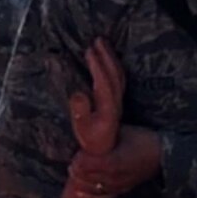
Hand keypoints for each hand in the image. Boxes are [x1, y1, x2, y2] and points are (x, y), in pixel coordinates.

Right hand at [69, 40, 124, 156]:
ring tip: (102, 44)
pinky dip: (112, 66)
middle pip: (115, 76)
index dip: (98, 66)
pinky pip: (117, 80)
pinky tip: (107, 60)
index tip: (89, 50)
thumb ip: (80, 114)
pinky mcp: (116, 105)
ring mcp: (118, 104)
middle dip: (107, 56)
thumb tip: (78, 93)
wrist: (104, 158)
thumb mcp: (83, 133)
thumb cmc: (91, 146)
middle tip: (98, 39)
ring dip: (111, 58)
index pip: (105, 83)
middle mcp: (116, 105)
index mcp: (109, 110)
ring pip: (118, 76)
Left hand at [69, 125, 162, 197]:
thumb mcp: (124, 131)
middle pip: (88, 177)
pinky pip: (102, 196)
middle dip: (78, 170)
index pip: (89, 165)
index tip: (76, 154)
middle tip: (72, 161)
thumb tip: (87, 125)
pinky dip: (89, 195)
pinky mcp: (121, 190)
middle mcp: (116, 177)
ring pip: (93, 188)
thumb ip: (105, 133)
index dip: (79, 161)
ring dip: (81, 181)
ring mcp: (119, 185)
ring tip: (73, 172)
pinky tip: (78, 192)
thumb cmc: (143, 139)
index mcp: (115, 161)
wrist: (162, 154)